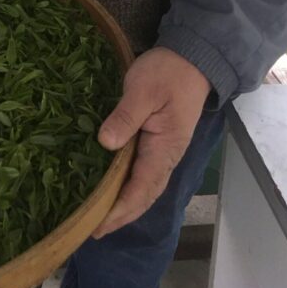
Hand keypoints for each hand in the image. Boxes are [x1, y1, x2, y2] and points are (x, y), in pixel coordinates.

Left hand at [92, 47, 210, 238]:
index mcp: (164, 147)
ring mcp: (165, 149)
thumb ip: (125, 117)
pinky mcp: (160, 140)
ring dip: (126, 204)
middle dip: (121, 214)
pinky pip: (144, 171)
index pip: (140, 188)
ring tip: (101, 216)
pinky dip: (130, 186)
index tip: (98, 224)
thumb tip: (105, 144)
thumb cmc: (167, 72)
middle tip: (93, 229)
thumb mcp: (142, 89)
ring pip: (146, 186)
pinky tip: (114, 187)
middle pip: (145, 194)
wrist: (192, 58)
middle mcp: (167, 155)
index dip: (119, 209)